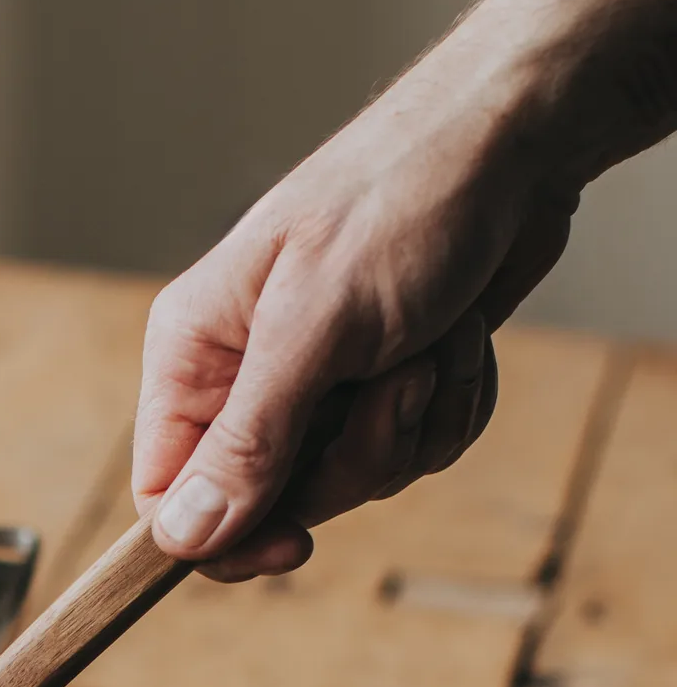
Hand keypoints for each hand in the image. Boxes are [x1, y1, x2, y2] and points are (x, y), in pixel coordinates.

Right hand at [133, 71, 578, 579]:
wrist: (516, 141)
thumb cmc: (402, 203)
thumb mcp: (317, 327)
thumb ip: (248, 440)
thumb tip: (181, 539)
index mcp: (196, 351)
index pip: (170, 495)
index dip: (225, 539)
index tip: (294, 546)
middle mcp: (247, 372)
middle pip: (275, 500)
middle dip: (357, 456)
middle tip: (394, 383)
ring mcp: (322, 380)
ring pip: (358, 478)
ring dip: (419, 421)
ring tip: (433, 337)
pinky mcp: (389, 380)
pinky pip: (417, 447)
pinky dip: (453, 403)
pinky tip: (460, 340)